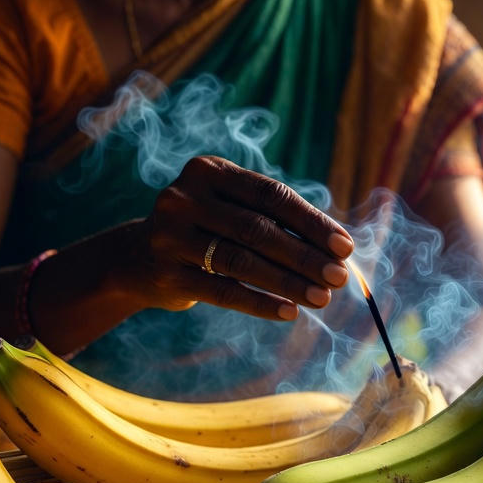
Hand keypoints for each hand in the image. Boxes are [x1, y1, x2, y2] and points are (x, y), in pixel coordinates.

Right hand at [122, 156, 353, 319]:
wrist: (137, 258)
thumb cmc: (206, 229)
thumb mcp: (232, 211)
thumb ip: (276, 221)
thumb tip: (337, 250)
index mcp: (209, 171)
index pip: (271, 196)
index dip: (312, 222)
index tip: (345, 247)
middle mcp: (185, 198)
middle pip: (258, 229)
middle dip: (305, 256)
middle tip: (339, 277)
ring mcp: (170, 235)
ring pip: (241, 261)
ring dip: (288, 282)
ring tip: (322, 298)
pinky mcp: (166, 273)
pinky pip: (222, 291)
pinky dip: (259, 302)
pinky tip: (288, 311)